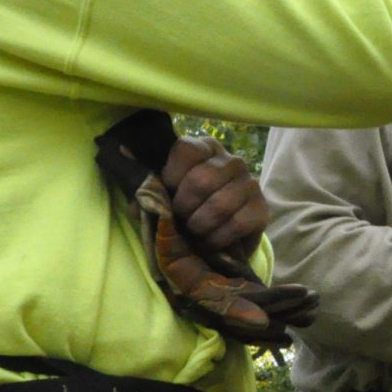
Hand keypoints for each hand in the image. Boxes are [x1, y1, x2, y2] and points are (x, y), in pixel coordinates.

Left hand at [160, 136, 267, 260]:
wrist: (221, 237)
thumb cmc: (189, 209)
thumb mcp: (167, 194)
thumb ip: (150, 187)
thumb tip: (128, 168)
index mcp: (206, 149)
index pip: (186, 150)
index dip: (171, 177)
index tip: (168, 194)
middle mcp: (232, 161)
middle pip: (200, 181)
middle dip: (183, 209)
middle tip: (181, 220)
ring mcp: (250, 183)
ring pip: (219, 205)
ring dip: (199, 227)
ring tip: (195, 233)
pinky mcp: (262, 209)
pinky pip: (236, 224)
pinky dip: (217, 239)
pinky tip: (211, 242)